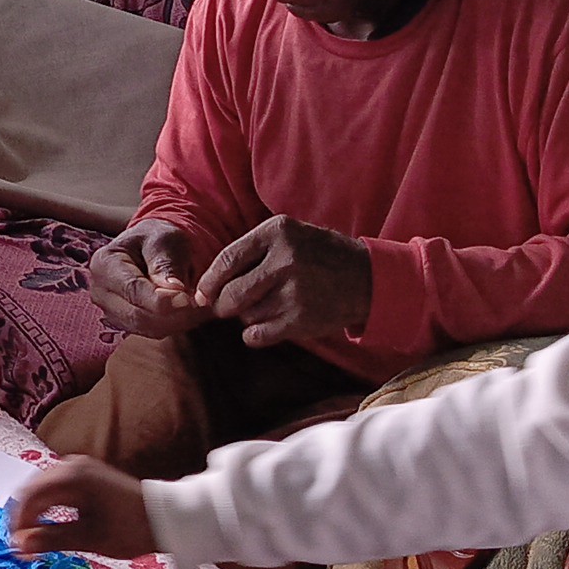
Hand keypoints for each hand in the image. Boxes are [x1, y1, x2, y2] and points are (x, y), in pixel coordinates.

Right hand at [6, 456, 157, 558]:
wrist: (167, 518)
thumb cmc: (131, 529)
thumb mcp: (89, 539)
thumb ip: (51, 540)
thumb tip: (19, 546)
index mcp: (72, 477)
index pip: (29, 497)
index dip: (18, 523)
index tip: (17, 548)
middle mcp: (72, 465)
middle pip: (31, 489)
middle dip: (22, 517)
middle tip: (22, 546)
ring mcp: (79, 467)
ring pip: (40, 488)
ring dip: (33, 512)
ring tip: (32, 538)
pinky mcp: (85, 475)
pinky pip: (54, 487)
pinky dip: (46, 505)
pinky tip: (47, 524)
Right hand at [89, 220, 212, 336]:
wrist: (153, 248)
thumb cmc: (158, 239)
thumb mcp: (164, 241)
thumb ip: (166, 264)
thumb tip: (174, 291)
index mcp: (105, 263)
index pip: (132, 289)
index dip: (160, 300)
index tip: (187, 300)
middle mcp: (101, 291)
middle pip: (136, 314)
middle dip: (172, 314)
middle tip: (201, 306)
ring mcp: (110, 310)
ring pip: (146, 328)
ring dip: (176, 322)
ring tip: (200, 308)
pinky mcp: (125, 322)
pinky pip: (152, 331)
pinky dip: (174, 325)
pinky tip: (191, 314)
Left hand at [196, 216, 373, 350]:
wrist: (367, 278)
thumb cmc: (320, 255)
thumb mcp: (291, 235)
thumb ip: (253, 252)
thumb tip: (209, 284)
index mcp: (277, 232)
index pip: (227, 260)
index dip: (208, 282)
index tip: (201, 294)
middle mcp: (285, 259)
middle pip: (231, 293)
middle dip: (222, 305)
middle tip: (226, 308)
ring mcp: (294, 290)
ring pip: (245, 315)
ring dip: (248, 317)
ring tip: (268, 308)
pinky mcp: (302, 319)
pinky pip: (257, 335)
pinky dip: (255, 335)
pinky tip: (266, 327)